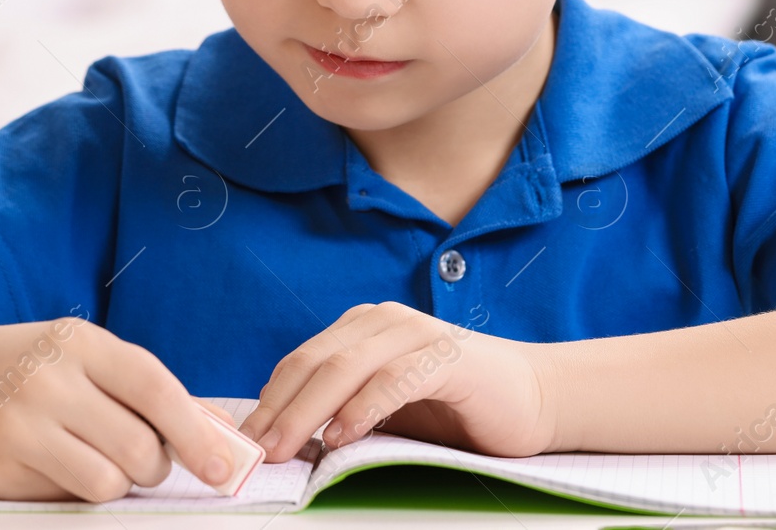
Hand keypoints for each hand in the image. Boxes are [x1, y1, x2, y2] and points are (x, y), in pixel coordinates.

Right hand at [0, 317, 238, 501]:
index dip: (195, 432)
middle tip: (144, 460)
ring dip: (117, 483)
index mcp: (80, 343)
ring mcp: (17, 427)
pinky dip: (73, 491)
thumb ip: (146, 390)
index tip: (224, 467)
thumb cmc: (30, 367)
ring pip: (106, 482)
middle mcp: (48, 381)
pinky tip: (53, 465)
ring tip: (99, 462)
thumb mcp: (85, 356)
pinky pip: (63, 498)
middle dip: (155, 466)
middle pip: (139, 448)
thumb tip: (217, 431)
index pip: (154, 388)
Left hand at [236, 302, 557, 462]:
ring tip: (284, 449)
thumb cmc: (457, 409)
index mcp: (362, 328)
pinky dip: (364, 408)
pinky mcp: (449, 357)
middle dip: (277, 411)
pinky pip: (395, 379)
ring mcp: (417, 333)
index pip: (299, 364)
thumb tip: (282, 443)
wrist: (535, 399)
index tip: (240, 446)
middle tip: (252, 453)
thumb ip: (341, 413)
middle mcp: (383, 320)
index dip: (266, 405)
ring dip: (308, 413)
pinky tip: (342, 436)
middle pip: (313, 364)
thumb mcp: (386, 410)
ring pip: (345, 369)